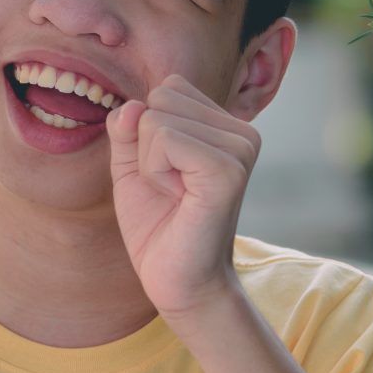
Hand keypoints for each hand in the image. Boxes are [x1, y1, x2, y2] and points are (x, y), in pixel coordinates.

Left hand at [107, 73, 260, 315]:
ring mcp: (240, 149)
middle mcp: (243, 132)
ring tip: (176, 196)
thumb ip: (128, 128)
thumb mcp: (133, 166)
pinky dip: (154, 171)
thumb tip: (133, 105)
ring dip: (150, 163)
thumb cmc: (159, 228)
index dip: (149, 133)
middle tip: (171, 189)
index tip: (167, 174)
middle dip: (147, 146)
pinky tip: (177, 199)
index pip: (168, 89)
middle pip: (161, 98)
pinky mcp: (228, 169)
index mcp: (227, 127)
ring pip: (157, 118)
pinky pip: (164, 138)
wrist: (179, 283)